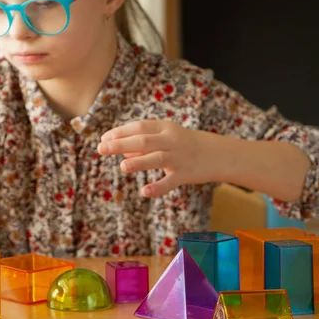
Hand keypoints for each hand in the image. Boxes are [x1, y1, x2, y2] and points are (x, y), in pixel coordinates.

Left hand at [97, 120, 216, 196]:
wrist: (217, 154)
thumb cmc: (183, 144)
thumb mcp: (165, 138)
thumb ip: (143, 144)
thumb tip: (121, 151)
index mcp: (164, 128)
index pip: (139, 127)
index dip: (120, 132)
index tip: (104, 138)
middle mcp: (171, 141)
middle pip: (143, 141)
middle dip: (120, 144)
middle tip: (101, 149)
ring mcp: (179, 158)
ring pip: (156, 159)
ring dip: (139, 162)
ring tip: (122, 166)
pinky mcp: (185, 174)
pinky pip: (170, 182)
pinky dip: (158, 187)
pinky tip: (145, 191)